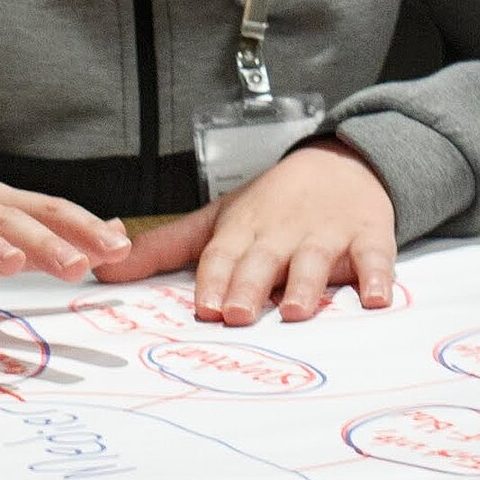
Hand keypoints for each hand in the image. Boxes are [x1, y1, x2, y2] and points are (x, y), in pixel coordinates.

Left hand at [104, 140, 401, 321]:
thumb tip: (101, 273)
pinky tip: (376, 299)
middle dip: (249, 286)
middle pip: (262, 261)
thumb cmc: (271, 204)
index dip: (212, 279)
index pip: (222, 255)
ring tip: (296, 310)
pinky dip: (378, 278)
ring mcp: (326, 235)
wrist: (342, 165)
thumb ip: (163, 249)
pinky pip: (375, 258)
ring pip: (314, 260)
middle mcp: (282, 233)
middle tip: (235, 314)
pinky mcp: (368, 238)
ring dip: (305, 284)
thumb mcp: (218, 220)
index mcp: (243, 230)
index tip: (202, 306)